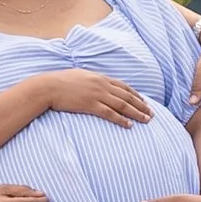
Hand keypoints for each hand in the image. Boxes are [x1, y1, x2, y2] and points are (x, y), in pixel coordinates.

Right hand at [34, 70, 152, 127]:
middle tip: (152, 113)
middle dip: (141, 105)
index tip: (144, 101)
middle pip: (127, 96)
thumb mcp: (80, 76)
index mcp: (100, 77)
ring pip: (122, 105)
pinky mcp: (90, 105)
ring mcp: (97, 95)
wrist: (48, 86)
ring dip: (137, 113)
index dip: (136, 95)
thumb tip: (98, 84)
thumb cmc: (61, 82)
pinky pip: (110, 114)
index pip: (123, 86)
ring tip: (146, 120)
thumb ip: (92, 80)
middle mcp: (102, 85)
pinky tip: (129, 125)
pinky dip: (121, 120)